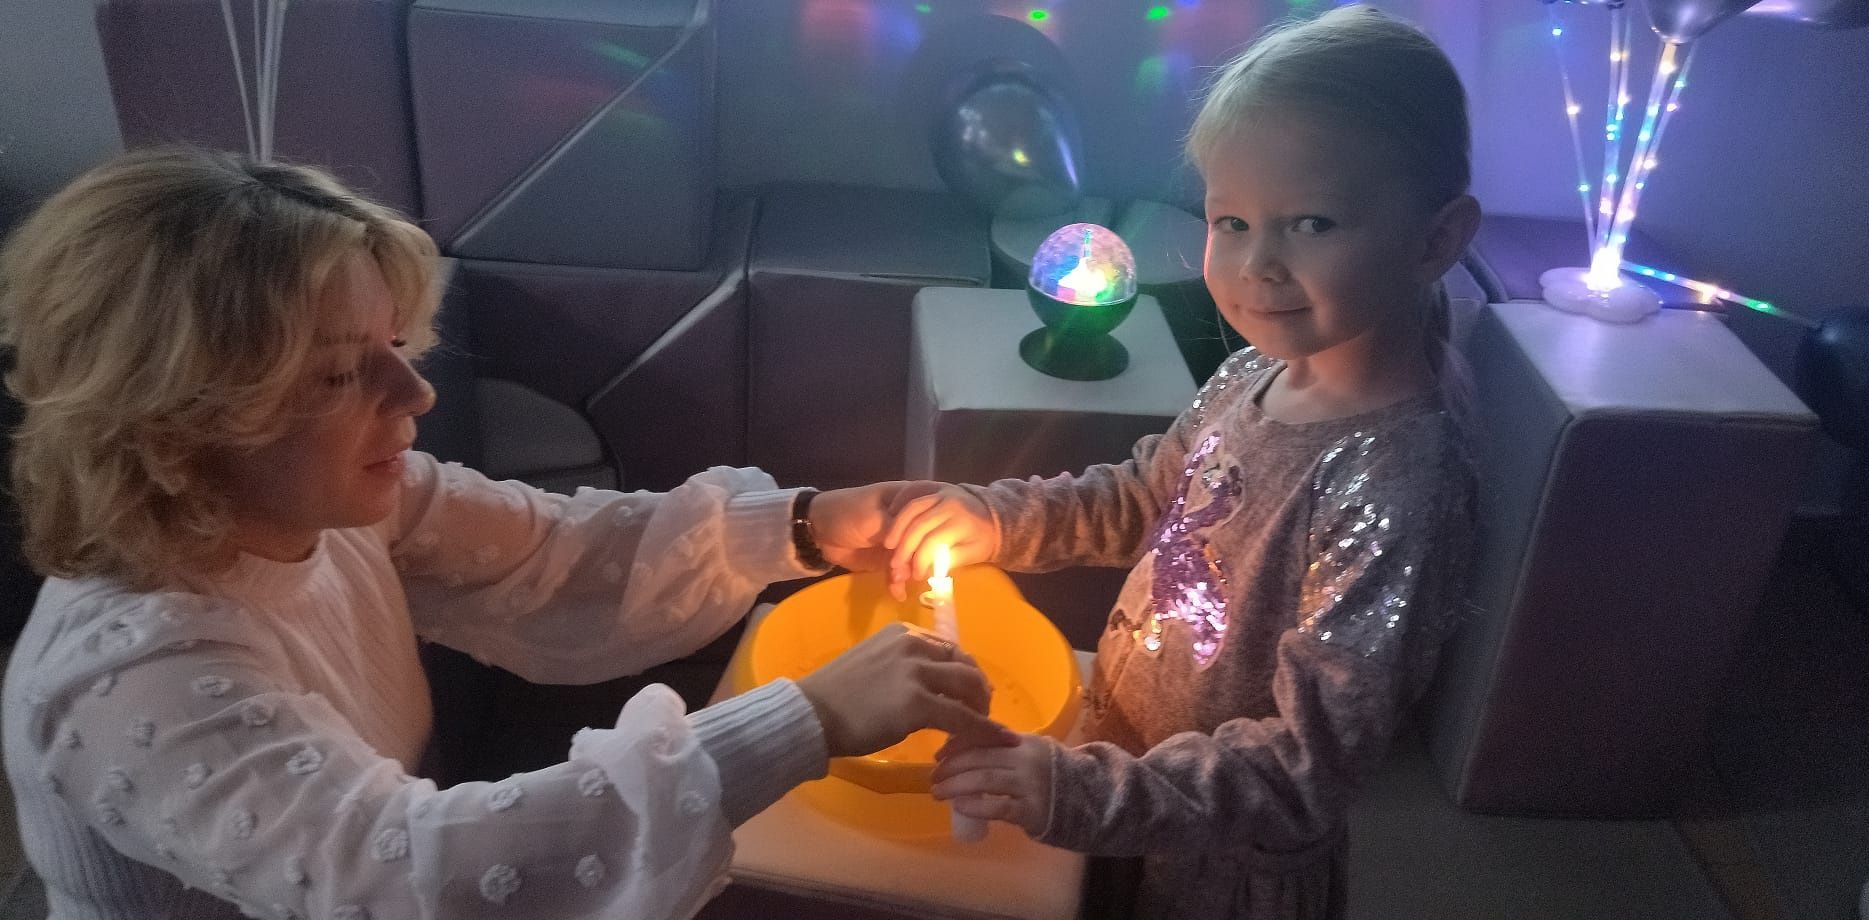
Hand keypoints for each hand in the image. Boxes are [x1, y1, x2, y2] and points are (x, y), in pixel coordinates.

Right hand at [796, 622, 1014, 757]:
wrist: (811, 715)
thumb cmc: (835, 696)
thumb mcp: (873, 663)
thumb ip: (902, 666)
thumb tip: (926, 683)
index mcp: (902, 633)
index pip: (949, 649)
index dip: (965, 672)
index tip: (970, 692)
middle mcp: (913, 645)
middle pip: (965, 664)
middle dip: (979, 689)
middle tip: (982, 711)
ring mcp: (916, 672)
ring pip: (969, 686)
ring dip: (982, 708)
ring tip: (983, 727)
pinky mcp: (918, 703)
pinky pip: (962, 717)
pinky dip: (982, 729)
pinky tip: (991, 739)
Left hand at [811, 482, 943, 571]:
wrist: (818, 529)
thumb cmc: (846, 514)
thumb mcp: (874, 518)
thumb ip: (899, 532)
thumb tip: (918, 553)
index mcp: (908, 501)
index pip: (930, 518)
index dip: (931, 535)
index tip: (924, 550)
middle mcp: (909, 522)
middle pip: (924, 542)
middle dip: (917, 559)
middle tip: (905, 570)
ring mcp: (898, 541)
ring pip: (912, 559)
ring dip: (907, 572)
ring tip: (896, 581)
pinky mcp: (887, 558)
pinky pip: (898, 571)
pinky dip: (897, 583)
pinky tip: (897, 593)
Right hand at [882, 484, 998, 599]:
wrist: (994, 516)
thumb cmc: (982, 540)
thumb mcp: (971, 554)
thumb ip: (948, 560)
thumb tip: (926, 570)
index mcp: (961, 521)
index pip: (933, 541)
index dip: (920, 559)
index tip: (916, 575)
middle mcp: (950, 503)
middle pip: (918, 524)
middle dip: (904, 546)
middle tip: (895, 565)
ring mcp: (940, 493)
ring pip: (911, 509)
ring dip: (897, 528)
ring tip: (888, 546)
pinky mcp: (934, 489)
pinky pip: (912, 499)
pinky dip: (900, 513)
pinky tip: (893, 528)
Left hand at [931, 731, 1054, 837]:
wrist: (1083, 800)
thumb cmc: (1045, 775)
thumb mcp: (1025, 754)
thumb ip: (998, 748)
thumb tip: (954, 748)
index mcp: (1021, 741)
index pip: (982, 736)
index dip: (956, 745)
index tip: (937, 756)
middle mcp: (1026, 758)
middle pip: (980, 757)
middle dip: (951, 767)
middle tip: (933, 778)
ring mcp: (1031, 784)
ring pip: (985, 779)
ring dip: (956, 786)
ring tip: (938, 793)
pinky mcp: (1033, 810)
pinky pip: (999, 806)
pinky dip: (976, 806)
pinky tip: (959, 807)